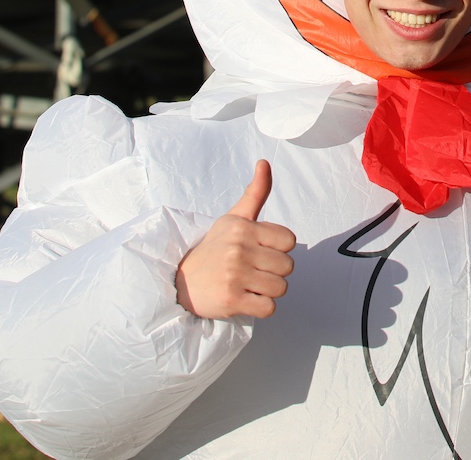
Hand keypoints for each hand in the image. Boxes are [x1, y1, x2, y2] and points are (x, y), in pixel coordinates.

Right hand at [175, 160, 295, 319]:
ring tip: (249, 284)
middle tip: (253, 270)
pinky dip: (261, 306)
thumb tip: (264, 162)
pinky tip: (246, 298)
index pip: (289, 241)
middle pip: (287, 266)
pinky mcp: (232, 300)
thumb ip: (256, 192)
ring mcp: (236, 275)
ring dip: (269, 290)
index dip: (279, 248)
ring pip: (281, 287)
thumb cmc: (214, 248)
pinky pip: (269, 308)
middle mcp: (240, 250)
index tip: (261, 250)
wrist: (180, 282)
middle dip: (274, 271)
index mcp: (244, 228)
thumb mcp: (234, 217)